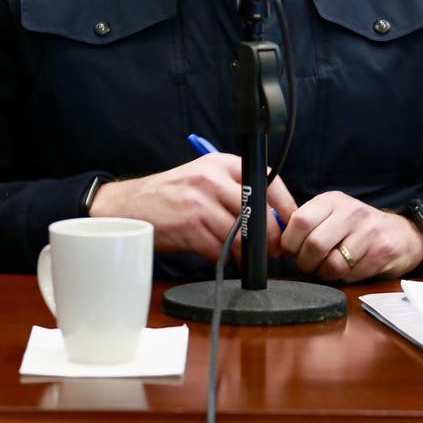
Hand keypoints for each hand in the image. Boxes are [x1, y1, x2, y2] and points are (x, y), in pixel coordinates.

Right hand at [89, 154, 295, 262]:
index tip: (292, 223)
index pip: (267, 180)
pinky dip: (228, 259)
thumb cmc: (172, 195)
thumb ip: (235, 189)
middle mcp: (211, 178)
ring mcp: (199, 202)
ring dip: (250, 252)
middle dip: (271, 236)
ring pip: (241, 234)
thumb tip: (274, 217)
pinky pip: (220, 249)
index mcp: (220, 163)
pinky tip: (227, 259)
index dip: (285, 205)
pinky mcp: (189, 226)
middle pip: (258, 211)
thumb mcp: (204, 178)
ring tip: (251, 257)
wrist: (130, 206)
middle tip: (275, 249)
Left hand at [280, 191, 422, 281]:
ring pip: (332, 264)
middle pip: (314, 245)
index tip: (291, 249)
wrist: (402, 234)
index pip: (299, 220)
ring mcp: (368, 232)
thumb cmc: (358, 226)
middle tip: (309, 263)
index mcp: (333, 201)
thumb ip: (308, 223)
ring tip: (328, 267)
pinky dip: (344, 278)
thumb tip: (277, 242)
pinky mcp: (380, 253)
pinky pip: (350, 275)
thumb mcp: (333, 214)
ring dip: (324, 272)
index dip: (290, 241)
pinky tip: (349, 268)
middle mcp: (350, 213)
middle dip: (306, 262)